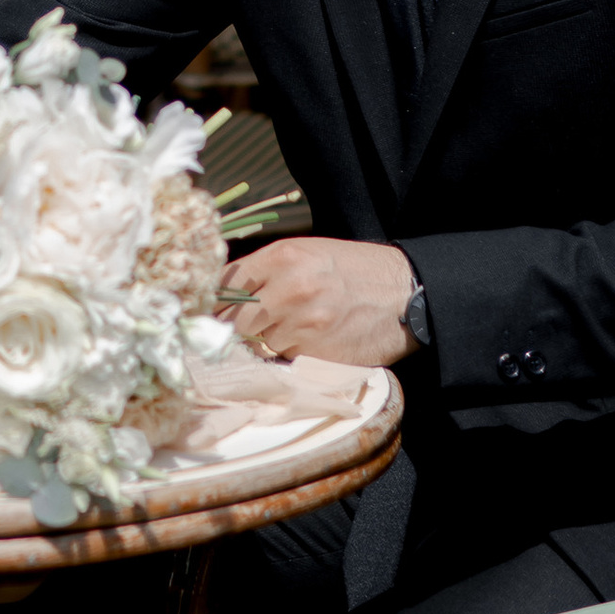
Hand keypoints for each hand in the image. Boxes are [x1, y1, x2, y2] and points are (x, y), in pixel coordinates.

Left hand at [221, 235, 414, 369]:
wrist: (405, 294)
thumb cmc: (352, 271)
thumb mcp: (307, 253)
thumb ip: (264, 270)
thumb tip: (219, 294)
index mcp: (282, 256)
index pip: (225, 283)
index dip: (214, 300)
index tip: (209, 310)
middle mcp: (289, 289)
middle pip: (234, 319)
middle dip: (235, 326)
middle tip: (244, 328)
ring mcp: (304, 325)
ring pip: (259, 344)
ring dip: (267, 342)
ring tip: (294, 328)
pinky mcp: (318, 355)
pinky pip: (284, 360)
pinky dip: (290, 355)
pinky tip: (310, 341)